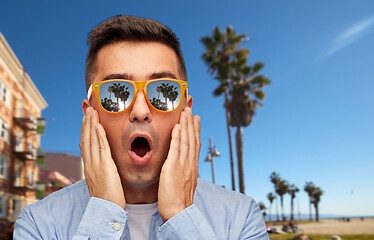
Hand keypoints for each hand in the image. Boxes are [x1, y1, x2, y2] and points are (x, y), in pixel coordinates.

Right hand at [80, 107, 125, 209]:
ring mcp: (96, 165)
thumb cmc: (107, 197)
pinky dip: (99, 136)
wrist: (106, 209)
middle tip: (88, 108)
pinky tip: (98, 125)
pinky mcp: (105, 167)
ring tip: (92, 111)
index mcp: (89, 166)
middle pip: (86, 139)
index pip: (85, 144)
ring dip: (91, 124)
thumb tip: (104, 162)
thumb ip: (102, 169)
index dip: (85, 130)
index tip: (87, 118)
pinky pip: (101, 148)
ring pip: (92, 141)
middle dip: (86, 122)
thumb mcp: (102, 180)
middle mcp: (90, 163)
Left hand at [158, 107, 200, 221]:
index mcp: (192, 166)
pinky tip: (178, 126)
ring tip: (186, 111)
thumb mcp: (183, 183)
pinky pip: (176, 148)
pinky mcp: (174, 167)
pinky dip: (178, 136)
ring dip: (186, 124)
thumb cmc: (177, 201)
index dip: (195, 130)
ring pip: (186, 140)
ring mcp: (183, 164)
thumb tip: (183, 166)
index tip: (196, 118)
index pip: (195, 144)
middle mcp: (190, 163)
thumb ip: (184, 172)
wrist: (178, 212)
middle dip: (192, 123)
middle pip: (193, 139)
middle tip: (191, 109)